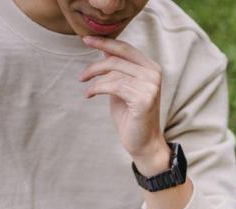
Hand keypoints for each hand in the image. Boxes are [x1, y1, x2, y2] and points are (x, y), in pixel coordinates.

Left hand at [80, 36, 170, 175]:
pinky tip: (90, 94)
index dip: (105, 42)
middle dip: (95, 66)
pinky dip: (97, 89)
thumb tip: (104, 49)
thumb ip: (117, 69)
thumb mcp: (121, 88)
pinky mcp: (143, 98)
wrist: (143, 143)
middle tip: (81, 76)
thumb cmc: (130, 117)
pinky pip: (113, 86)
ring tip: (87, 89)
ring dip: (95, 80)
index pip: (125, 48)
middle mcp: (153, 74)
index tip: (86, 39)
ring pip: (113, 73)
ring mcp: (150, 86)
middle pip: (117, 59)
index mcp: (151, 68)